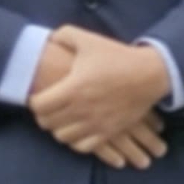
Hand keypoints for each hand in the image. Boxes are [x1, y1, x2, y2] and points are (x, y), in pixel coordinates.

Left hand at [30, 26, 173, 165]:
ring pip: (63, 137)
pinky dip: (76, 141)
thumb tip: (49, 39)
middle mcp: (81, 110)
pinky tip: (76, 130)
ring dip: (58, 128)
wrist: (150, 74)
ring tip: (61, 119)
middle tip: (47, 108)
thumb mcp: (89, 40)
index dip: (33, 102)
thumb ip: (64, 35)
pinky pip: (83, 147)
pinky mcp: (108, 132)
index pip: (39, 106)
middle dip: (43, 115)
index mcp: (73, 88)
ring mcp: (95, 123)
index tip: (37, 96)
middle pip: (47, 123)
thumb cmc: (117, 56)